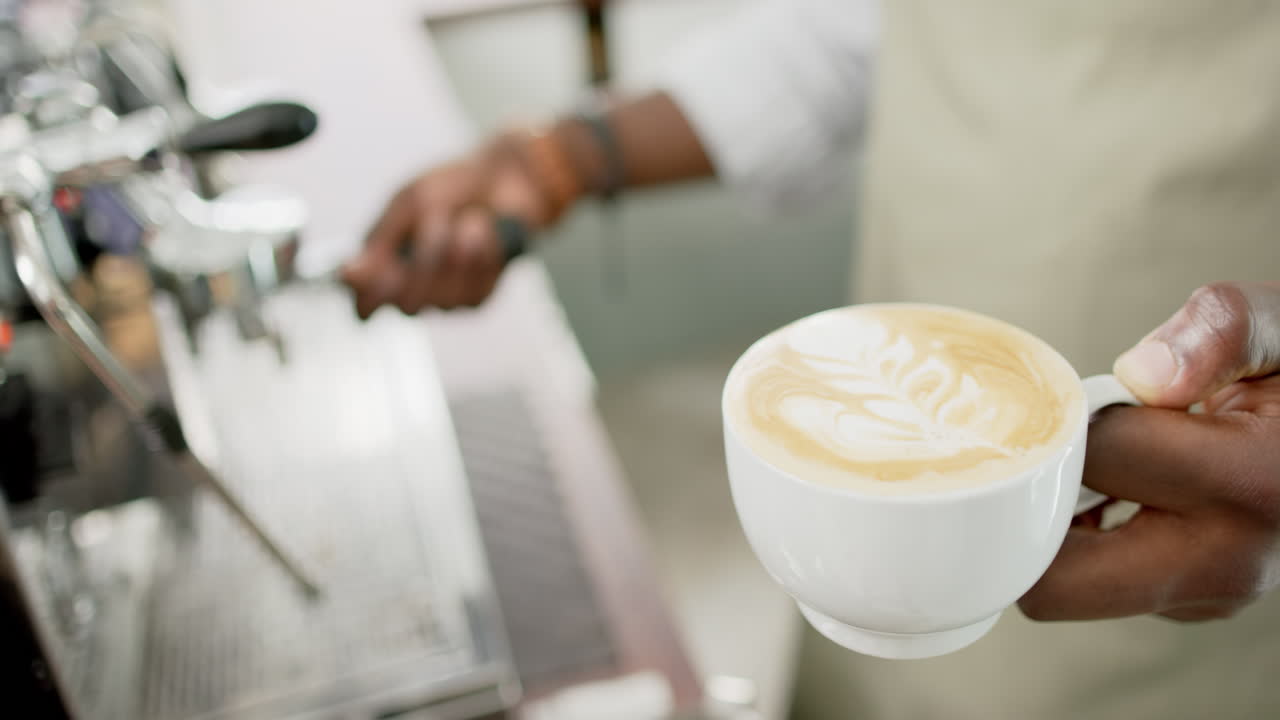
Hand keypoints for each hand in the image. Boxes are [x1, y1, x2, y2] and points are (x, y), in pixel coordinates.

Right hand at [341, 135, 552, 317]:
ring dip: (459, 250)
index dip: (370, 295)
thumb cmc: (452, 188)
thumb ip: (381, 242)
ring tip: (467, 220)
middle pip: (407, 304)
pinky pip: (476, 290)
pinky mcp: (476, 297)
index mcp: (381, 263)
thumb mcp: (411, 204)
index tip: (386, 272)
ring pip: (446, 297)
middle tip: (438, 226)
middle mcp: (409, 287)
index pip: (363, 300)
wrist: (504, 180)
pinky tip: (485, 232)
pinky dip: (484, 254)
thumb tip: (346, 275)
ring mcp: (443, 296)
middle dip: (426, 265)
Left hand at [1019, 283, 1279, 621]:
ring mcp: (1211, 595)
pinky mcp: (1194, 603)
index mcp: (1250, 482)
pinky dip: (1086, 541)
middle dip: (1033, 512)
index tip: (1080, 398)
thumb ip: (1220, 332)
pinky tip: (1114, 489)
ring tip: (1098, 465)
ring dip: (1057, 528)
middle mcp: (1230, 560)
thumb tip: (1143, 374)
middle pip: (1058, 582)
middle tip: (1050, 452)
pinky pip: (1100, 586)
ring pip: (1069, 591)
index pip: (1096, 459)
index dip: (1070, 419)